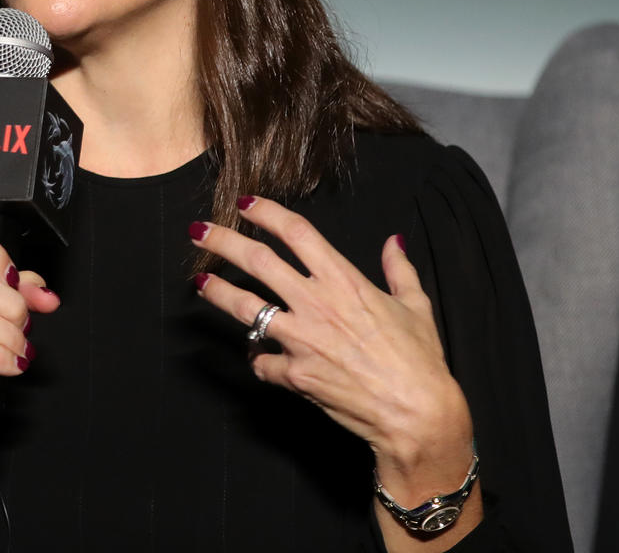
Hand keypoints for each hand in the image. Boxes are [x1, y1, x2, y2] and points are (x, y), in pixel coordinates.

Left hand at [189, 197, 474, 502]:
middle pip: (257, 261)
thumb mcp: (416, 306)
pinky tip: (256, 356)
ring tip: (198, 280)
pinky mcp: (294, 375)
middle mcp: (315, 304)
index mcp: (344, 280)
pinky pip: (262, 362)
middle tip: (199, 231)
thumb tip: (393, 242)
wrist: (416, 414)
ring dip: (217, 291)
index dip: (267, 213)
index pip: (296, 233)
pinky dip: (258, 358)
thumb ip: (399, 270)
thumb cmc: (420, 360)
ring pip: (245, 308)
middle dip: (224, 242)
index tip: (246, 204)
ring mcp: (300, 340)